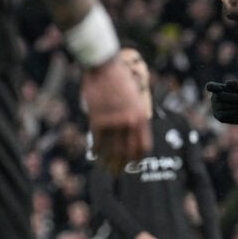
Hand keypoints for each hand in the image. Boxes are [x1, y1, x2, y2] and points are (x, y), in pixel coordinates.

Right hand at [82, 59, 151, 173]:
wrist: (104, 66)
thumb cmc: (119, 80)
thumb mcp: (134, 98)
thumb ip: (133, 116)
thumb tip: (130, 133)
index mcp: (141, 117)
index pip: (143, 146)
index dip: (138, 158)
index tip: (134, 164)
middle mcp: (129, 122)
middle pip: (127, 152)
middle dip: (122, 165)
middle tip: (118, 172)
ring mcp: (114, 122)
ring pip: (111, 150)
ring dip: (108, 161)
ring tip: (106, 168)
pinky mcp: (98, 120)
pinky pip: (97, 141)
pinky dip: (96, 150)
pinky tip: (95, 155)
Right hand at [206, 80, 237, 124]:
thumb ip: (235, 85)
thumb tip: (227, 83)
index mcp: (218, 88)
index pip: (210, 86)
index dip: (213, 87)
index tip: (222, 87)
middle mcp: (214, 97)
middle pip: (220, 96)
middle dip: (233, 98)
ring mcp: (214, 107)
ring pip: (224, 106)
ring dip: (235, 106)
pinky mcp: (217, 115)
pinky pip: (224, 114)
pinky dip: (233, 112)